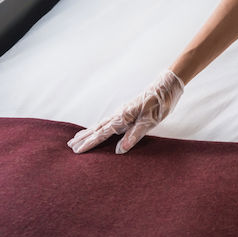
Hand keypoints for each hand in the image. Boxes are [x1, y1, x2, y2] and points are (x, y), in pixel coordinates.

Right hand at [67, 69, 183, 153]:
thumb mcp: (150, 121)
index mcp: (124, 117)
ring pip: (102, 124)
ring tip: (77, 137)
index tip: (77, 151)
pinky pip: (109, 121)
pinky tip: (99, 128)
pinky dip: (100, 127)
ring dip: (89, 131)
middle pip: (98, 128)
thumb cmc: (161, 103)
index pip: (103, 133)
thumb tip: (119, 150)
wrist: (168, 85)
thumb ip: (134, 135)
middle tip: (69, 146)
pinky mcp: (128, 110)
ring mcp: (123, 111)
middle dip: (84, 137)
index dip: (90, 142)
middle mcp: (120, 114)